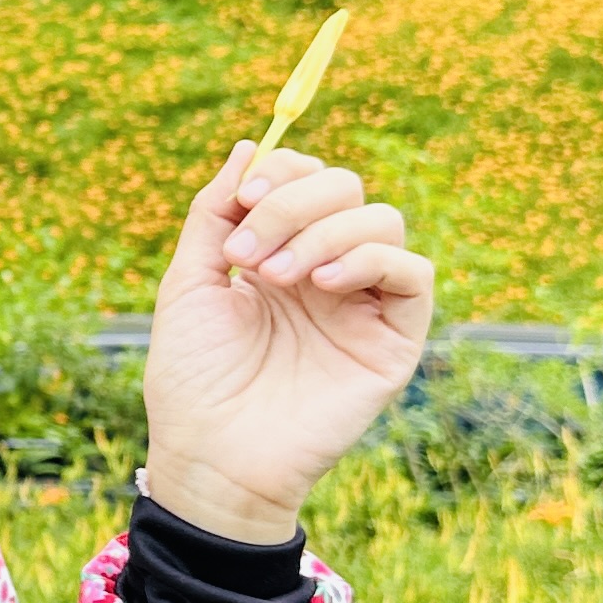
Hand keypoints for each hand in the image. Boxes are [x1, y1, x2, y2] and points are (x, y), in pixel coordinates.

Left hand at [136, 143, 432, 538]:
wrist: (210, 457)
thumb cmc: (192, 379)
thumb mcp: (188, 282)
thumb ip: (214, 213)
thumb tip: (248, 145)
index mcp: (280, 254)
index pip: (308, 180)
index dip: (282, 172)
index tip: (242, 197)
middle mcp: (327, 273)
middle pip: (347, 190)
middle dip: (294, 202)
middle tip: (247, 252)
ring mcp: (363, 305)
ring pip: (383, 221)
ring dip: (325, 231)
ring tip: (275, 277)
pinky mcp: (394, 341)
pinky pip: (414, 276)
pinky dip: (373, 259)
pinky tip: (324, 283)